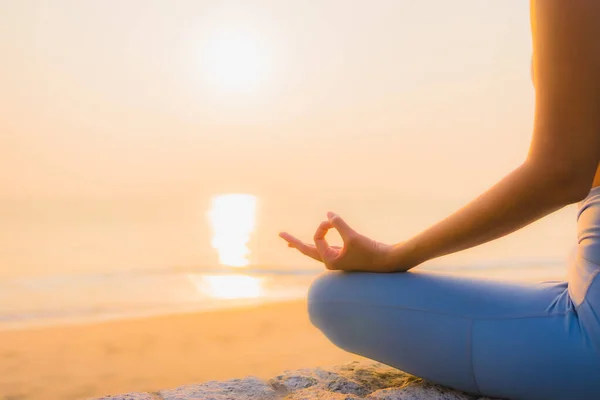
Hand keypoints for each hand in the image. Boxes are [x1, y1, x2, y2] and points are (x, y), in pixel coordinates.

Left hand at [279, 212, 401, 271]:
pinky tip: (318, 240)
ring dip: (303, 245)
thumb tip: (328, 214)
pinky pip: (328, 247)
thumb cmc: (371, 251)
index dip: (323, 226)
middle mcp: (331, 261)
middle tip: (280, 235)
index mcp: (329, 260)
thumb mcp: (353, 237)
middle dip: (294, 242)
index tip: (333, 221)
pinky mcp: (346, 254)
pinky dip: (320, 241)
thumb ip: (339, 224)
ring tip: (290, 242)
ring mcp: (338, 258)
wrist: (389, 261)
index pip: (317, 238)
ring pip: (316, 250)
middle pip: (307, 250)